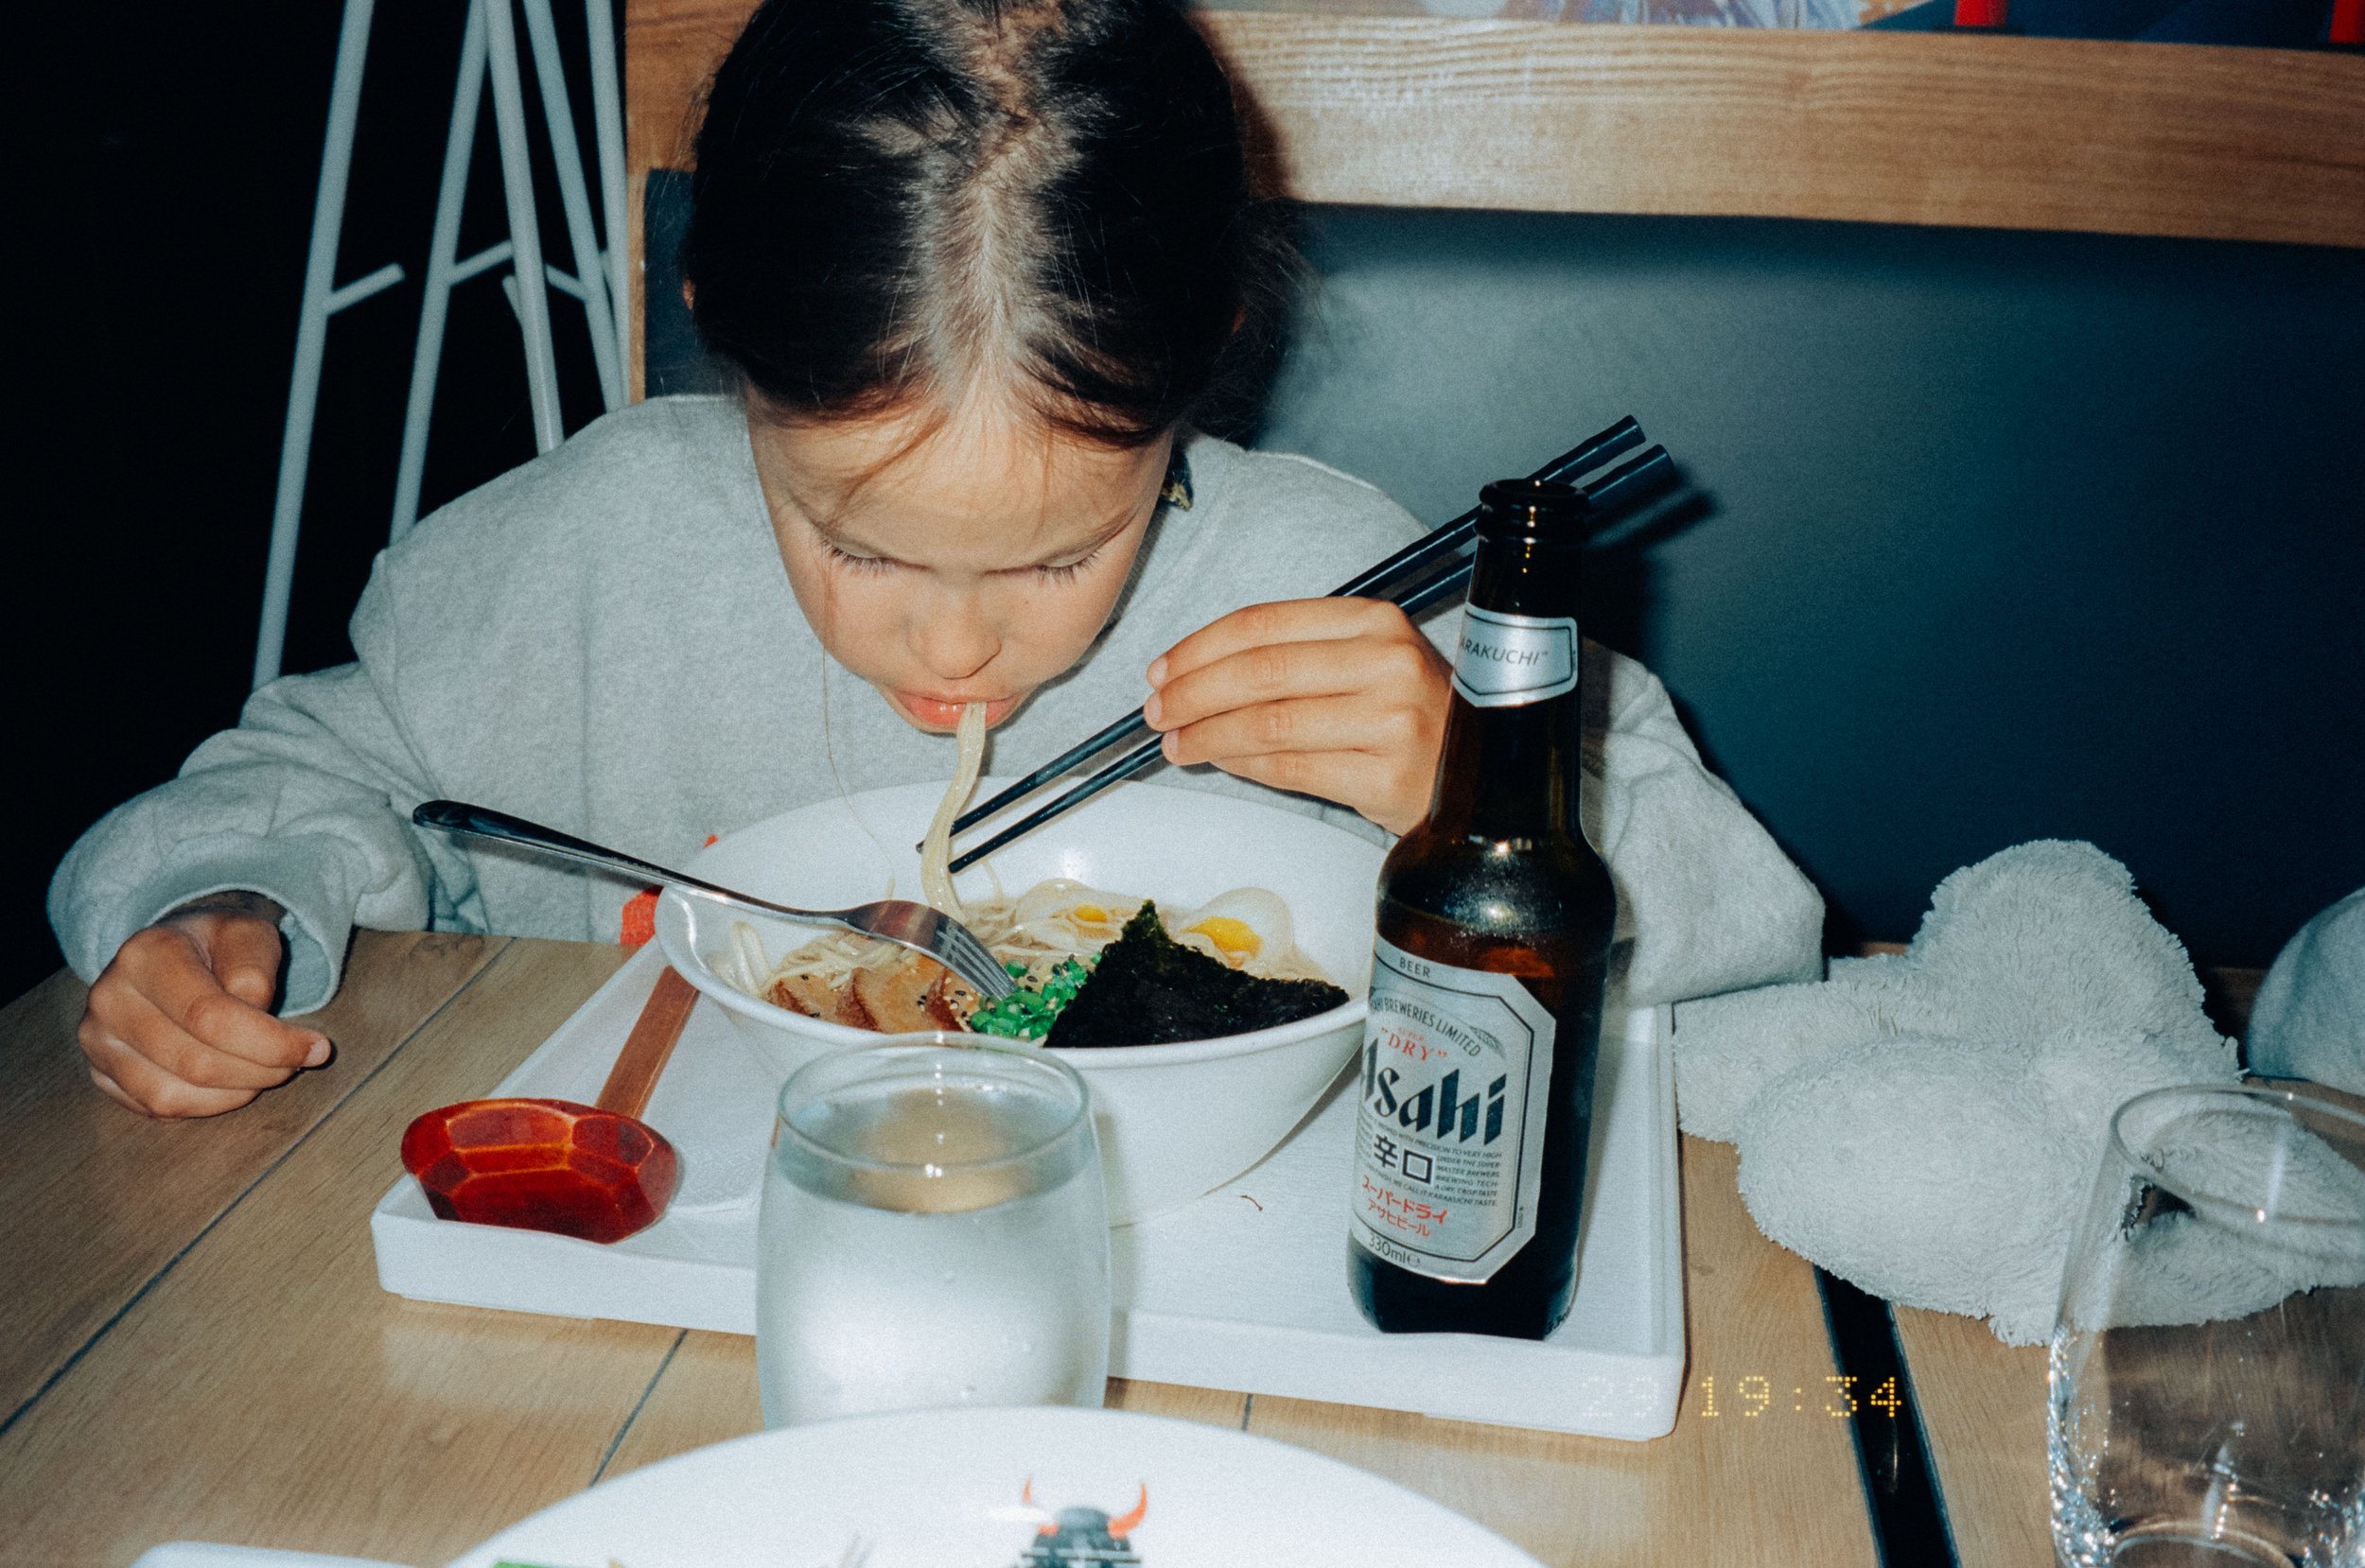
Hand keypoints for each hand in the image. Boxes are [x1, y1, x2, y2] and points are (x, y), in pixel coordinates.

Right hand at [79, 894, 330, 1117]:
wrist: (181, 951)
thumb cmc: (222, 945)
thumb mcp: (251, 935)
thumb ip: (257, 971)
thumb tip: (261, 1027)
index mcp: (146, 953)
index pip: (211, 1017)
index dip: (271, 1042)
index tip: (317, 1048)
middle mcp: (110, 997)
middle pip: (195, 1062)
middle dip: (260, 1070)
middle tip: (296, 1062)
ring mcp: (98, 1039)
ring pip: (173, 1094)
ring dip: (237, 1092)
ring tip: (267, 1070)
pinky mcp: (101, 1072)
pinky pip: (159, 1107)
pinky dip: (209, 1104)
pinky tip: (236, 1083)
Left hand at [1143, 598, 1449, 834]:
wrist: (1483, 775)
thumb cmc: (1412, 718)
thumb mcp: (1367, 665)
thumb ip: (1298, 659)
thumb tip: (1197, 676)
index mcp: (1375, 622)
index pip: (1267, 624)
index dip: (1201, 647)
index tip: (1163, 669)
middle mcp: (1386, 663)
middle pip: (1261, 672)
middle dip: (1193, 693)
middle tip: (1157, 711)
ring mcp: (1390, 720)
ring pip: (1269, 723)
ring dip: (1208, 735)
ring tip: (1176, 743)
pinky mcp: (1384, 775)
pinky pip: (1290, 768)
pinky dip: (1242, 765)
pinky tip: (1218, 762)